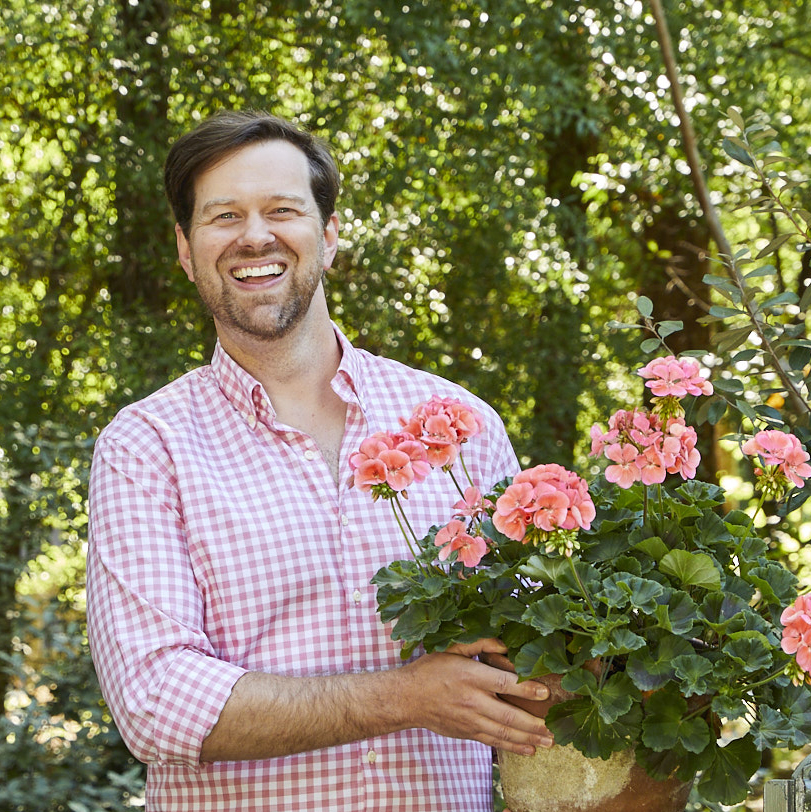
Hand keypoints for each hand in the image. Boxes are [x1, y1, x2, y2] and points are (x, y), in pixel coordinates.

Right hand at [399, 638, 553, 755]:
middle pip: (508, 715)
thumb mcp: (451, 648)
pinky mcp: (466, 733)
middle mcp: (471, 700)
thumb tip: (504, 645)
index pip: (503, 683)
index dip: (526, 688)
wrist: (407, 698)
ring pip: (503, 732)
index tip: (545, 692)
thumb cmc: (430, 670)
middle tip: (554, 729)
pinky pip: (493, 741)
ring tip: (547, 743)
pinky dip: (512, 747)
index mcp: (469, 676)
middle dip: (534, 724)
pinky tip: (527, 749)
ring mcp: (469, 720)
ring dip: (528, 739)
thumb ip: (478, 644)